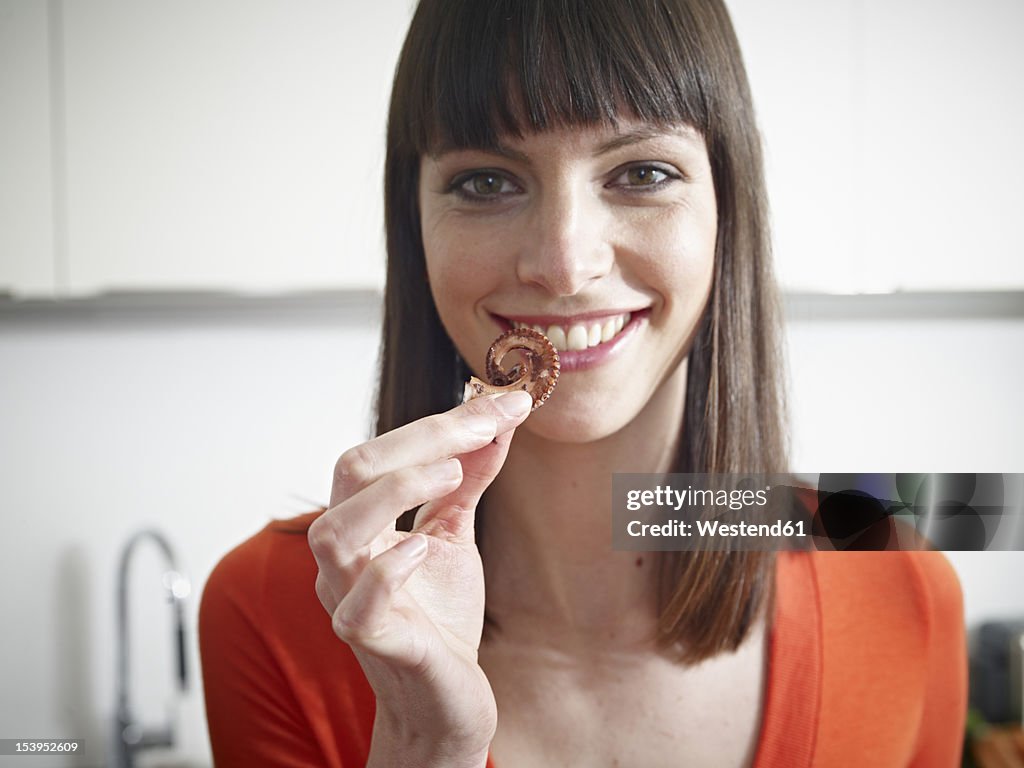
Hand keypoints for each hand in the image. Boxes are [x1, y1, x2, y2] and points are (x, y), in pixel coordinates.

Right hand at [308, 390, 532, 765]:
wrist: (445, 695)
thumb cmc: (440, 613)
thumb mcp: (454, 532)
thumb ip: (468, 477)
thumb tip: (497, 414)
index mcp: (361, 521)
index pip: (380, 453)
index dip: (441, 423)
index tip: (502, 404)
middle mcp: (345, 555)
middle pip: (351, 472)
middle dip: (420, 440)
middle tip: (483, 428)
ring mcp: (350, 598)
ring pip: (335, 532)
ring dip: (395, 491)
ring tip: (450, 475)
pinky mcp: (375, 643)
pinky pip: (358, 608)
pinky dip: (387, 571)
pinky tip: (423, 546)